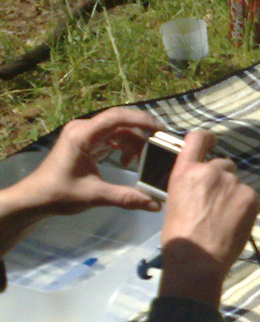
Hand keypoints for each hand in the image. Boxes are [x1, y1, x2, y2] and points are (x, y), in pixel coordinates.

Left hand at [0, 107, 163, 257]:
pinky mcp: (86, 141)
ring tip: (142, 160)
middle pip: (120, 121)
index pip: (116, 118)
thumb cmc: (60, 194)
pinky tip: (128, 161)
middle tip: (160, 145)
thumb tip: (156, 204)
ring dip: (133, 142)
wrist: (36, 198)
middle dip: (142, 132)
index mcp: (82, 135)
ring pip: (118, 129)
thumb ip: (126, 198)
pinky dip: (124, 145)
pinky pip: (111, 136)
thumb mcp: (95, 196)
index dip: (141, 120)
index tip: (161, 129)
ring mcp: (84, 134)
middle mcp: (83, 129)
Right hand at [157, 130, 259, 306]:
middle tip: (216, 201)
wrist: (197, 258)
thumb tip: (203, 183)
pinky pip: (251, 197)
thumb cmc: (179, 234)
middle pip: (224, 164)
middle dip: (222, 178)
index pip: (198, 138)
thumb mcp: (175, 199)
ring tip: (224, 218)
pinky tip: (235, 223)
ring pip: (238, 183)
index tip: (212, 142)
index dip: (207, 138)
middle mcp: (211, 171)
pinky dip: (246, 207)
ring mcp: (233, 184)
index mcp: (186, 170)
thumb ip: (191, 183)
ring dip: (234, 195)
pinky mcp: (251, 198)